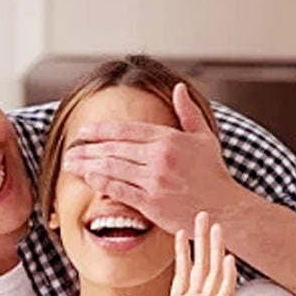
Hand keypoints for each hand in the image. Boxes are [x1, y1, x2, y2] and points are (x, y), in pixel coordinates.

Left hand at [63, 83, 238, 233]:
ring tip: (70, 164)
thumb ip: (187, 113)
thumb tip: (179, 88)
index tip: (84, 132)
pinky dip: (101, 183)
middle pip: (114, 148)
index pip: (127, 130)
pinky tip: (88, 179)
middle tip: (70, 149)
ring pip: (112, 168)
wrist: (224, 208)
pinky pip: (119, 190)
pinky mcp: (151, 202)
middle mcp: (159, 157)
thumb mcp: (204, 138)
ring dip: (87, 165)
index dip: (101, 131)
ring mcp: (154, 180)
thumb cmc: (213, 174)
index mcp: (170, 139)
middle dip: (87, 148)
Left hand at [125, 211, 236, 295]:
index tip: (181, 230)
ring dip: (215, 250)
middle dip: (201, 241)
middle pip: (200, 267)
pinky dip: (225, 277)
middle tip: (204, 215)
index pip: (182, 273)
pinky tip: (227, 258)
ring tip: (216, 226)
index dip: (182, 252)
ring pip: (212, 275)